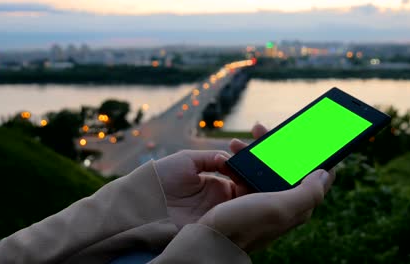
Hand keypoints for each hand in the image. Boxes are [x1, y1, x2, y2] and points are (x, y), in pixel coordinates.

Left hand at [154, 124, 268, 227]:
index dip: (252, 163)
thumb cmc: (160, 178)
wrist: (141, 201)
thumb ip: (212, 158)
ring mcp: (221, 213)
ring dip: (258, 184)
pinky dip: (250, 202)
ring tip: (263, 166)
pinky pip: (239, 216)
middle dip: (260, 172)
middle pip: (250, 188)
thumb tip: (232, 159)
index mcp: (217, 184)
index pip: (242, 175)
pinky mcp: (216, 225)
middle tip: (268, 155)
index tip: (258, 149)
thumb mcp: (188, 160)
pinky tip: (254, 185)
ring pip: (250, 201)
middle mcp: (222, 200)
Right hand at [198, 123, 335, 251]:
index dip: (316, 156)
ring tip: (236, 143)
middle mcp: (280, 202)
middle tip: (261, 130)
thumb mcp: (280, 208)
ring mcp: (260, 199)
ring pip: (264, 167)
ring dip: (252, 151)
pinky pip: (243, 173)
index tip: (310, 137)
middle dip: (278, 146)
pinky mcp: (241, 198)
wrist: (205, 240)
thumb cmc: (242, 225)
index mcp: (295, 205)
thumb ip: (308, 193)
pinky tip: (226, 158)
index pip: (316, 179)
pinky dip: (236, 162)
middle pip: (288, 167)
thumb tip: (325, 173)